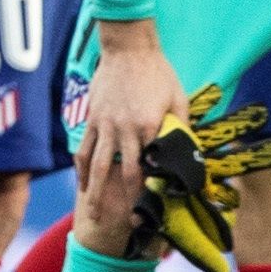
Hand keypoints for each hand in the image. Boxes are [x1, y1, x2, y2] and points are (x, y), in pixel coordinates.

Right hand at [75, 26, 184, 234]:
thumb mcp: (178, 98)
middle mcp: (125, 129)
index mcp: (149, 126)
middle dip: (123, 201)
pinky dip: (81, 169)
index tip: (153, 208)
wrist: (128, 48)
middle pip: (123, 173)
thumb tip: (189, 152)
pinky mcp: (93, 118)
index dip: (151, 189)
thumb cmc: (158, 72)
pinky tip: (81, 185)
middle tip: (124, 223)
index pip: (150, 165)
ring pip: (96, 165)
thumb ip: (182, 126)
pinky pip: (83, 148)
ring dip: (95, 192)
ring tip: (92, 214)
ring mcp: (105, 124)